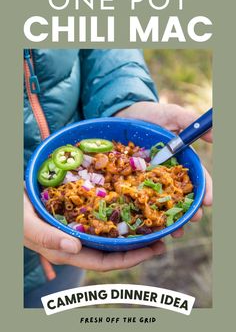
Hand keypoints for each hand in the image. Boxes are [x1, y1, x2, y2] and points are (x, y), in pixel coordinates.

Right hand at [24, 192, 165, 271]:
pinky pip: (101, 222)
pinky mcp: (77, 218)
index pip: (105, 262)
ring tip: (152, 225)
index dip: (131, 258)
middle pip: (112, 251)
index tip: (154, 250)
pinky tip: (129, 209)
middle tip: (162, 237)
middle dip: (138, 247)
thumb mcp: (28, 225)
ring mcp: (78, 231)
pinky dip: (117, 219)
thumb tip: (75, 247)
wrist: (14, 198)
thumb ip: (48, 238)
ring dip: (130, 233)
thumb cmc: (17, 214)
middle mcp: (76, 244)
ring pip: (109, 237)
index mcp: (67, 252)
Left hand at [115, 102, 212, 237]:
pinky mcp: (133, 181)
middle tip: (193, 220)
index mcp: (180, 159)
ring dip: (171, 217)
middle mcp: (167, 172)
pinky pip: (140, 197)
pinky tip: (150, 224)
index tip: (208, 202)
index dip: (205, 189)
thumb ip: (190, 121)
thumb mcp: (171, 114)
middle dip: (190, 209)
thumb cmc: (149, 113)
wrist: (122, 114)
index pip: (197, 177)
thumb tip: (215, 136)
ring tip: (175, 231)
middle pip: (182, 194)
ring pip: (163, 201)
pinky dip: (146, 211)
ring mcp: (150, 178)